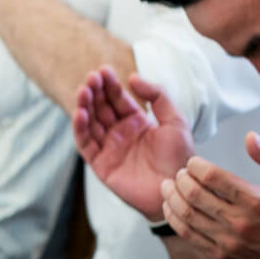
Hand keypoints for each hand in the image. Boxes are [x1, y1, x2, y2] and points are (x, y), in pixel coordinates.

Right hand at [73, 67, 191, 220]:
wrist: (178, 188)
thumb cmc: (180, 158)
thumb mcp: (175, 120)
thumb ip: (157, 96)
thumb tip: (132, 77)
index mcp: (136, 122)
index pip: (117, 99)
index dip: (109, 85)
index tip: (103, 70)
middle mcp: (119, 133)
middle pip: (101, 108)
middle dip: (95, 91)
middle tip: (91, 77)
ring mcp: (108, 147)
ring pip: (90, 122)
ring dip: (84, 105)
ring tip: (83, 91)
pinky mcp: (100, 163)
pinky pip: (85, 143)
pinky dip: (80, 128)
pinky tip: (79, 113)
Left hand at [160, 132, 259, 258]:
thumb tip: (251, 137)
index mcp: (256, 201)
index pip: (212, 176)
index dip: (195, 166)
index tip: (193, 163)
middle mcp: (240, 222)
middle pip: (193, 193)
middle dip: (180, 179)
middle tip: (178, 174)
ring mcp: (227, 241)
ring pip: (185, 214)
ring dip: (171, 196)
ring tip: (168, 186)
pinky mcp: (218, 256)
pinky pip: (186, 234)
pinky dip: (173, 217)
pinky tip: (170, 207)